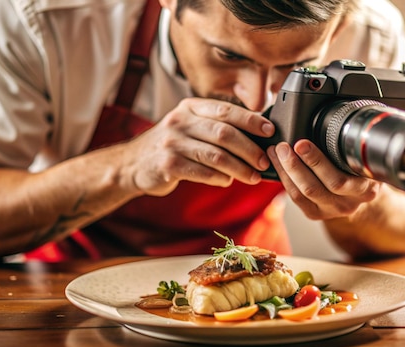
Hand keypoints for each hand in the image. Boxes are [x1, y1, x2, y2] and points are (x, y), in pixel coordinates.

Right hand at [121, 98, 274, 195]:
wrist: (133, 164)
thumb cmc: (172, 145)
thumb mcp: (190, 126)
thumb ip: (217, 127)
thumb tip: (259, 136)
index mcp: (190, 107)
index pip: (226, 110)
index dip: (251, 120)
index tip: (270, 131)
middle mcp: (180, 121)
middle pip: (224, 133)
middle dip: (250, 149)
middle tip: (264, 161)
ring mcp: (172, 143)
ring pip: (216, 155)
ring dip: (240, 168)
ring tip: (253, 176)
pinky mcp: (167, 165)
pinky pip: (202, 172)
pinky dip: (220, 178)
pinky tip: (228, 181)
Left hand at [267, 139, 380, 219]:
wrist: (362, 194)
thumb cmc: (362, 168)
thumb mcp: (367, 157)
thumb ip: (355, 145)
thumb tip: (339, 114)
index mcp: (366, 188)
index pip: (339, 179)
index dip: (316, 161)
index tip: (301, 143)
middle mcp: (349, 204)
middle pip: (316, 187)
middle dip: (295, 164)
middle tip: (282, 146)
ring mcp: (331, 211)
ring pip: (303, 193)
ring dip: (286, 170)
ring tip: (276, 151)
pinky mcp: (316, 214)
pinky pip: (296, 198)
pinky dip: (284, 179)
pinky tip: (277, 164)